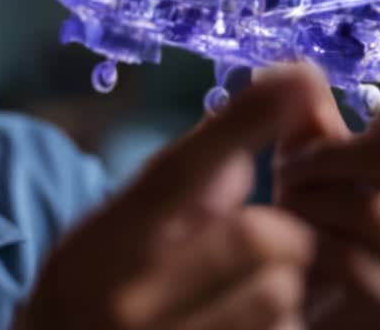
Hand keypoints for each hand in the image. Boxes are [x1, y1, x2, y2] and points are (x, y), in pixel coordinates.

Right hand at [18, 67, 328, 329]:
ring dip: (283, 287)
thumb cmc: (82, 302)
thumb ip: (172, 197)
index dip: (244, 121)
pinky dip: (279, 327)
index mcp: (104, 246)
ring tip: (249, 291)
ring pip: (280, 295)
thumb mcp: (106, 241)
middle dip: (281, 233)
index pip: (180, 171)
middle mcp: (131, 298)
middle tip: (273, 241)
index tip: (297, 76)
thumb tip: (242, 148)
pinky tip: (244, 322)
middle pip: (256, 237)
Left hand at [271, 66, 379, 328]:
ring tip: (286, 211)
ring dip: (317, 206)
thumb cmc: (312, 223)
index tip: (348, 96)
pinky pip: (361, 266)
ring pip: (377, 210)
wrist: (307, 300)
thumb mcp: (306, 161)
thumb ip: (309, 118)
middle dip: (327, 160)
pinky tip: (298, 252)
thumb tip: (298, 65)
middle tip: (286, 171)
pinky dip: (318, 253)